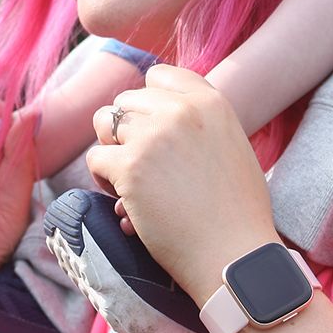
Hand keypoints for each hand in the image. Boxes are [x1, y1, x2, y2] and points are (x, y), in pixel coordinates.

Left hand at [85, 64, 278, 300]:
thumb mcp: (231, 146)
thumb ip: (199, 121)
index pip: (159, 75)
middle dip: (128, 130)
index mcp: (210, 101)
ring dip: (112, 151)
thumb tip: (158, 110)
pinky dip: (103, 178)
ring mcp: (153, 135)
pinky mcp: (130, 165)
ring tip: (130, 180)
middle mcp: (180, 110)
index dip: (149, 103)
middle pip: (127, 101)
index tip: (154, 131)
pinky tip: (124, 199)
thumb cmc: (237, 212)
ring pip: (105, 124)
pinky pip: (95, 158)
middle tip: (143, 165)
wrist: (235, 257)